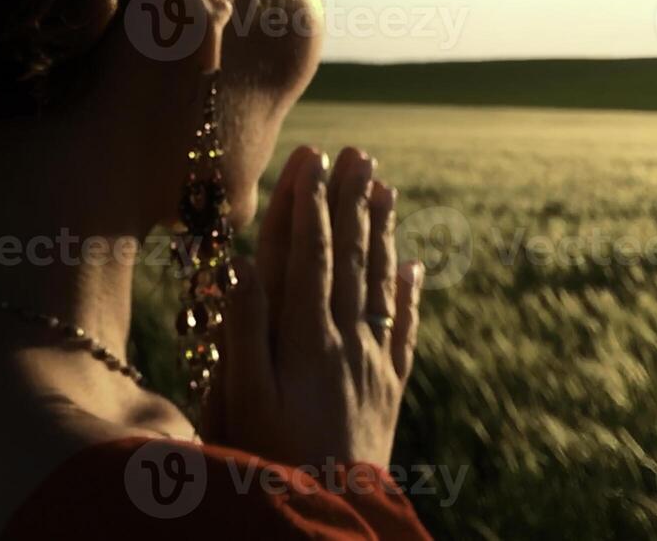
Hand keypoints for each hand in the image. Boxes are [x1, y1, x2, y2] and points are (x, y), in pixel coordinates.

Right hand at [203, 146, 423, 469]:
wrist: (333, 518)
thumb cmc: (270, 461)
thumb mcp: (243, 399)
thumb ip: (243, 330)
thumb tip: (242, 264)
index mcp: (304, 339)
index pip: (307, 255)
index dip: (308, 204)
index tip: (310, 157)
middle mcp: (345, 342)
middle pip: (349, 258)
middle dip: (350, 202)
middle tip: (356, 152)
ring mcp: (372, 364)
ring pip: (379, 283)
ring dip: (381, 232)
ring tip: (385, 187)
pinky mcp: (389, 391)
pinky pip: (403, 331)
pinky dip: (408, 295)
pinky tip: (414, 268)